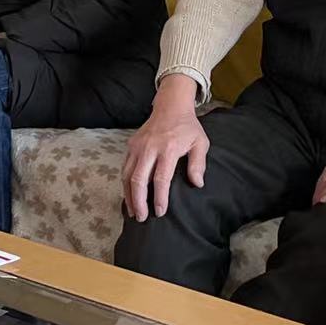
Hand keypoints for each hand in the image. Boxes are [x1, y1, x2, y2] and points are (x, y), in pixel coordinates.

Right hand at [121, 75, 208, 220]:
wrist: (170, 106)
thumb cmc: (187, 127)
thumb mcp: (200, 142)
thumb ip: (199, 164)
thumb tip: (197, 184)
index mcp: (168, 148)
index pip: (161, 178)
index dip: (159, 197)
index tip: (160, 211)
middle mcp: (149, 148)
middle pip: (138, 179)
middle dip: (139, 201)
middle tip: (142, 218)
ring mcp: (137, 146)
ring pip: (127, 176)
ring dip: (129, 196)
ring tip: (133, 212)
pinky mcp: (130, 146)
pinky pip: (125, 168)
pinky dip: (125, 184)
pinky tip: (129, 196)